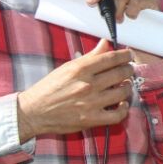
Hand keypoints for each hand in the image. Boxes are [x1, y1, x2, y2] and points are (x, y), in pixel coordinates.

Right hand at [16, 39, 133, 141]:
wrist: (33, 112)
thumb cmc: (48, 89)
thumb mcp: (67, 67)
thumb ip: (89, 56)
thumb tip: (105, 43)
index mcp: (81, 69)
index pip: (111, 58)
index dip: (125, 55)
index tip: (129, 55)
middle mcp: (88, 85)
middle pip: (121, 73)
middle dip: (128, 69)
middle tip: (128, 69)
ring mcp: (91, 103)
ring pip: (122, 92)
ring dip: (127, 87)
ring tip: (124, 85)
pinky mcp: (91, 119)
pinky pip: (117, 115)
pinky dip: (123, 109)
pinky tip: (121, 104)